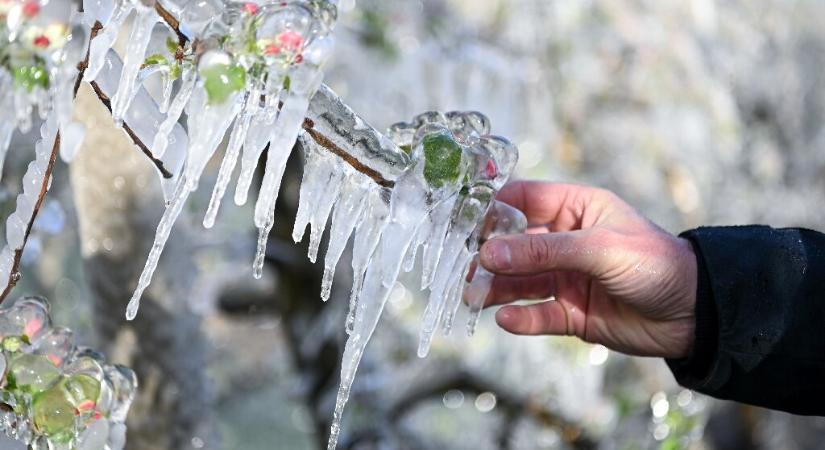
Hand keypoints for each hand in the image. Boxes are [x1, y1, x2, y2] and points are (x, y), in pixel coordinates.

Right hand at [478, 181, 697, 358]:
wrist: (695, 315)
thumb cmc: (656, 264)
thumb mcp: (600, 248)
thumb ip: (544, 251)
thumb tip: (491, 253)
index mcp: (576, 209)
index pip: (525, 200)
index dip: (494, 207)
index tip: (463, 218)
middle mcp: (566, 242)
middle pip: (514, 244)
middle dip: (488, 254)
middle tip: (463, 264)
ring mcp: (567, 278)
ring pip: (520, 282)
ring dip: (495, 288)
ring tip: (471, 295)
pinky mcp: (571, 313)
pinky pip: (538, 314)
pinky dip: (520, 318)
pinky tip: (504, 318)